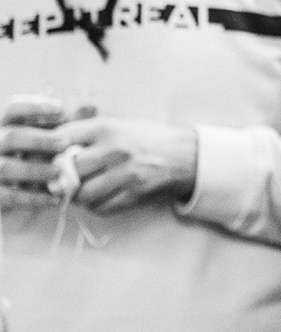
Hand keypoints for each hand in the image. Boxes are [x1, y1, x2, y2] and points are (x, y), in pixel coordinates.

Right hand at [0, 98, 90, 211]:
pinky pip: (10, 196)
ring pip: (6, 167)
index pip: (12, 109)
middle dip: (39, 140)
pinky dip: (33, 198)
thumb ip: (65, 124)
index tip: (62, 109)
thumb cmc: (38, 157)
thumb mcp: (47, 138)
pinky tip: (54, 198)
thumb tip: (91, 107)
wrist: (16, 192)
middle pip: (11, 136)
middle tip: (65, 144)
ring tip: (58, 172)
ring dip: (35, 170)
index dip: (34, 106)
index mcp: (5, 127)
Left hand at [51, 117, 196, 214]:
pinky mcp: (134, 193)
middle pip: (69, 170)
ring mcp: (125, 174)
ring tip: (83, 190)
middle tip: (62, 180)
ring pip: (82, 194)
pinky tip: (101, 197)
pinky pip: (101, 207)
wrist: (187, 154)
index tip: (43, 158)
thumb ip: (86, 134)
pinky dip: (95, 206)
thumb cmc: (148, 138)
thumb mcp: (118, 125)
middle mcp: (114, 150)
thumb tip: (50, 148)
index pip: (62, 138)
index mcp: (106, 128)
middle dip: (62, 178)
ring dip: (78, 196)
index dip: (47, 150)